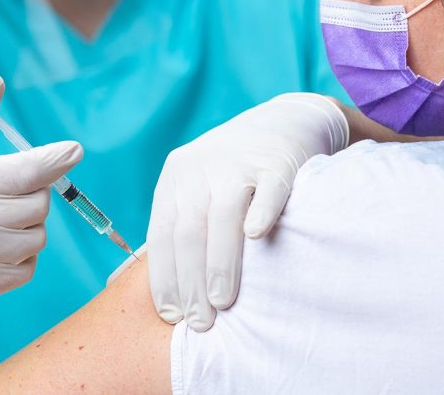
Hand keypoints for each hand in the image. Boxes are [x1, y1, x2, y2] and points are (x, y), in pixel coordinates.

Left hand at [146, 93, 348, 330]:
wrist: (281, 121)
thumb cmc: (235, 172)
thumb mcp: (198, 188)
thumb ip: (183, 228)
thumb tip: (167, 293)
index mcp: (175, 179)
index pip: (162, 234)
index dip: (164, 276)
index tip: (170, 314)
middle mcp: (199, 169)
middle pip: (188, 230)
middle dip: (189, 281)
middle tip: (199, 321)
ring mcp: (237, 163)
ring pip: (222, 215)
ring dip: (219, 262)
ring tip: (221, 301)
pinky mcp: (275, 162)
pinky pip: (266, 190)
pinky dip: (260, 213)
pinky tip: (256, 238)